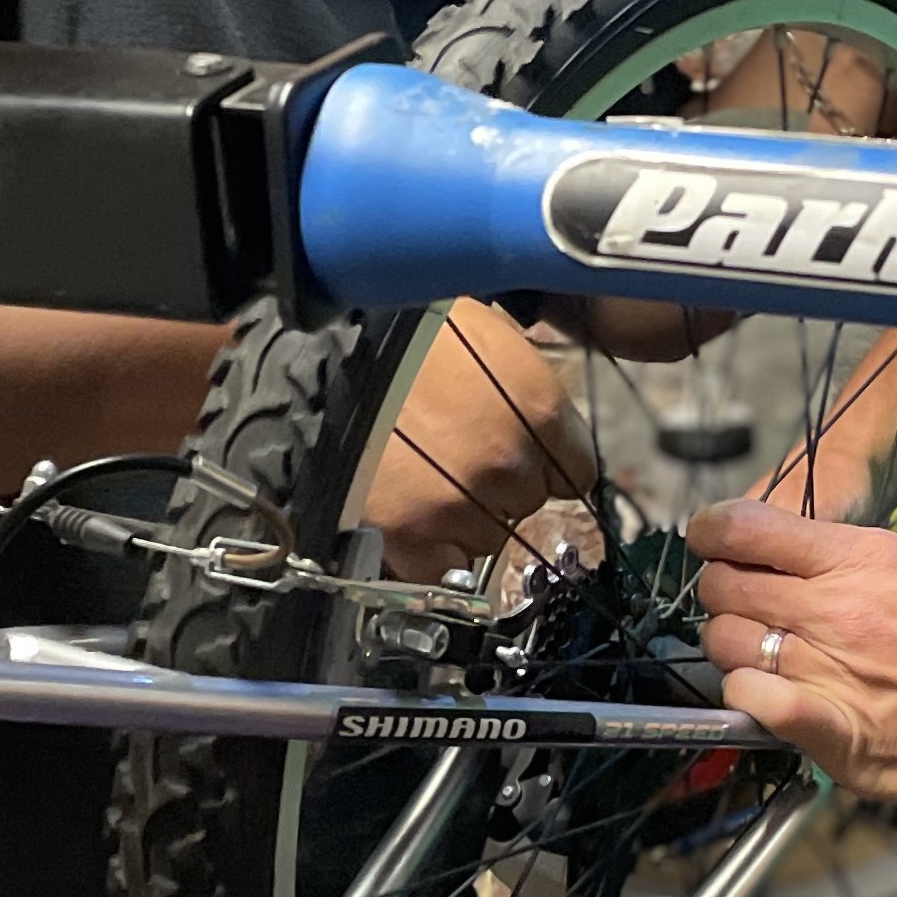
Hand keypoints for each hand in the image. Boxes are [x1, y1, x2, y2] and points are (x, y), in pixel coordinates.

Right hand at [365, 300, 596, 579]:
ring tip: (424, 475)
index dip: (547, 462)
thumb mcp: (485, 331)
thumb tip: (542, 419)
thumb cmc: (398, 328)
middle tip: (456, 453)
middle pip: (529, 502)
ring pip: (489, 538)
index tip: (524, 455)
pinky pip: (441, 568)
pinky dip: (428, 550)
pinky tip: (409, 513)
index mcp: (539, 408)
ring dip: (466, 516)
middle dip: (501, 483)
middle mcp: (508, 464)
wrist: (318, 352)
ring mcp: (459, 505)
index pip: (577, 472)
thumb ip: (525, 385)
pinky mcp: (407, 536)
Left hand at [690, 498, 896, 813]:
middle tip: (744, 608)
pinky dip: (748, 700)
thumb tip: (799, 558)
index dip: (714, 533)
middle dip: (724, 594)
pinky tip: (769, 701)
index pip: (745, 528)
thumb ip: (855, 564)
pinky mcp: (838, 735)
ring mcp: (833, 673)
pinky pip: (754, 705)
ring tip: (763, 659)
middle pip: (725, 588)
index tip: (712, 541)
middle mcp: (838, 610)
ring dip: (733, 651)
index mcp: (863, 559)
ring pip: (727, 647)